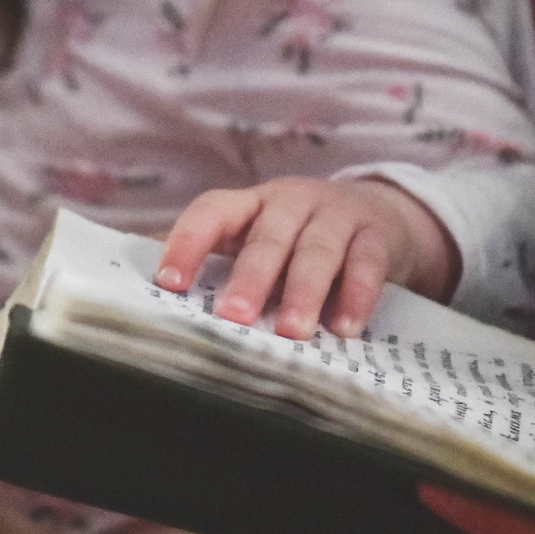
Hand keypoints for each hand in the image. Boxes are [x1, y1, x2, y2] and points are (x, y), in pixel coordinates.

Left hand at [157, 178, 457, 338]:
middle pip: (267, 237)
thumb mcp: (259, 236)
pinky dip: (357, 296)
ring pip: (317, 251)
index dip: (188, 243)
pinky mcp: (377, 235)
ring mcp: (337, 214)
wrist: (383, 215)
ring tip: (291, 332)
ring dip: (303, 292)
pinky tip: (345, 328)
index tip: (168, 283)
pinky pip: (367, 263)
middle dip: (250, 278)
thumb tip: (151, 288)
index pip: (212, 211)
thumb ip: (216, 257)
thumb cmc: (300, 238)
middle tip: (233, 316)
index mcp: (251, 204)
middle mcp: (291, 201)